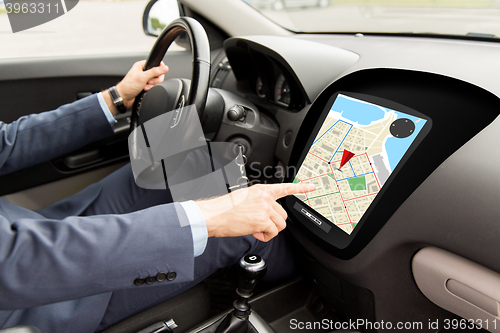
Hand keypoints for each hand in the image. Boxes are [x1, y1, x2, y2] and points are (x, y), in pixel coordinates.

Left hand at [103, 60, 168, 113]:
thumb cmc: (128, 86)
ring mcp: (145, 79)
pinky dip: (150, 88)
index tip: (160, 73)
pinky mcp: (146, 85)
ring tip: (145, 86)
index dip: (160, 68)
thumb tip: (165, 68)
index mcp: (141, 65)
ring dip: (152, 85)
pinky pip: (153, 86)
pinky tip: (145, 89)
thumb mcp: (142, 77)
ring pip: (156, 81)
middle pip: (158, 73)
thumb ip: (154, 72)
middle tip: (149, 82)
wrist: (123, 97)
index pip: (156, 63)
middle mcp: (143, 71)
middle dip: (155, 80)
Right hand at [195, 183, 315, 241]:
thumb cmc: (224, 209)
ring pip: (280, 225)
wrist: (215, 215)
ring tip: (256, 229)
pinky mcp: (262, 221)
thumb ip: (259, 203)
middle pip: (283, 214)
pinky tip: (255, 232)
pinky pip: (273, 233)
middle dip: (274, 223)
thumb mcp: (244, 198)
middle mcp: (265, 197)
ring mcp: (264, 208)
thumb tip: (266, 215)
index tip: (312, 186)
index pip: (285, 187)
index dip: (300, 187)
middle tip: (260, 225)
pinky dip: (265, 236)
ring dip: (270, 230)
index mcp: (261, 190)